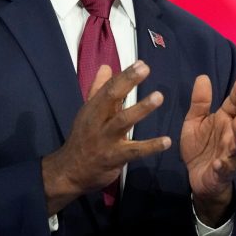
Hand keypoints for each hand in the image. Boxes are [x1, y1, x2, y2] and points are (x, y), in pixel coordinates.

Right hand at [41, 61, 170, 214]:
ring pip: (122, 121)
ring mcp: (105, 139)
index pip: (108, 87)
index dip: (124, 74)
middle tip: (145, 69)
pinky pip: (134, 151)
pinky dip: (151, 146)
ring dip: (141, 108)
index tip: (141, 63)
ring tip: (159, 97)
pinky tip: (167, 141)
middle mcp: (97, 121)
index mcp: (93, 108)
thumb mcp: (87, 113)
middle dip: (128, 82)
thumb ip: (98, 90)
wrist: (69, 172)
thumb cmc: (82, 139)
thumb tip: (107, 66)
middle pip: (111, 97)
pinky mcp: (114, 158)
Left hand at [181, 75, 235, 226]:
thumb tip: (203, 76)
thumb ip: (200, 102)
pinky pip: (225, 168)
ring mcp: (230, 154)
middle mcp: (232, 135)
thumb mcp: (195, 121)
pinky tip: (219, 162)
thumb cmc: (200, 145)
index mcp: (226, 120)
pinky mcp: (223, 172)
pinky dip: (223, 166)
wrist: (198, 176)